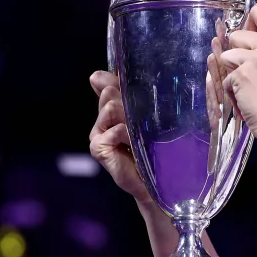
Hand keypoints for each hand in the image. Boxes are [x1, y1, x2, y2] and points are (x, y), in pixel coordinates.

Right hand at [88, 70, 152, 203]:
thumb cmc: (159, 148)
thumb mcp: (150, 118)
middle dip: (129, 101)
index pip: (104, 81)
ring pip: (110, 106)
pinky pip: (115, 130)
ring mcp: (97, 133)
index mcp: (113, 107)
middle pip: (109, 92)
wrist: (158, 181)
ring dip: (130, 118)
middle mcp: (102, 118)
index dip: (116, 80)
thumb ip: (135, 97)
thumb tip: (113, 75)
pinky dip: (129, 136)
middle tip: (144, 121)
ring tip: (141, 136)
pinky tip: (136, 147)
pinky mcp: (98, 147)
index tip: (132, 85)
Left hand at [214, 4, 256, 152]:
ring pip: (227, 54)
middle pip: (237, 34)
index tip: (251, 40)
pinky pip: (225, 75)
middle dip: (239, 53)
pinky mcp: (242, 73)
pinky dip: (232, 89)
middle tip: (255, 73)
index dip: (250, 24)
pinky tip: (247, 96)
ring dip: (233, 72)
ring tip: (251, 86)